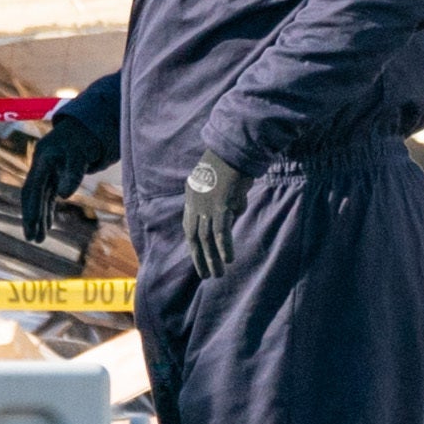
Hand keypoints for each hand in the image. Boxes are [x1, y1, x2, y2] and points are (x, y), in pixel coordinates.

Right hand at [21, 114, 116, 246]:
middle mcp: (41, 166)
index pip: (32, 188)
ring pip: (39, 197)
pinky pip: (47, 195)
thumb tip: (63, 196)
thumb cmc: (83, 139)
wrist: (87, 126)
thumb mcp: (80, 154)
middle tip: (33, 238)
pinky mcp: (54, 175)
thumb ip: (73, 174)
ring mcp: (46, 171)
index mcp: (43, 160)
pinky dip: (47, 209)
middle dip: (31, 217)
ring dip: (39, 217)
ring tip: (39, 238)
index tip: (31, 225)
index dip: (31, 208)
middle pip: (31, 195)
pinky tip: (48, 224)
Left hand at [181, 153, 243, 280]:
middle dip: (199, 257)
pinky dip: (224, 248)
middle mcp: (195, 202)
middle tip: (205, 274)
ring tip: (216, 274)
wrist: (233, 148)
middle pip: (194, 236)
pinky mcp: (220, 206)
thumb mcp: (223, 182)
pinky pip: (221, 232)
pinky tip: (228, 260)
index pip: (189, 224)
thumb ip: (225, 199)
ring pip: (206, 239)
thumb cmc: (232, 162)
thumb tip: (234, 214)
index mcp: (192, 195)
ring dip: (211, 259)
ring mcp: (207, 205)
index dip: (193, 243)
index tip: (197, 256)